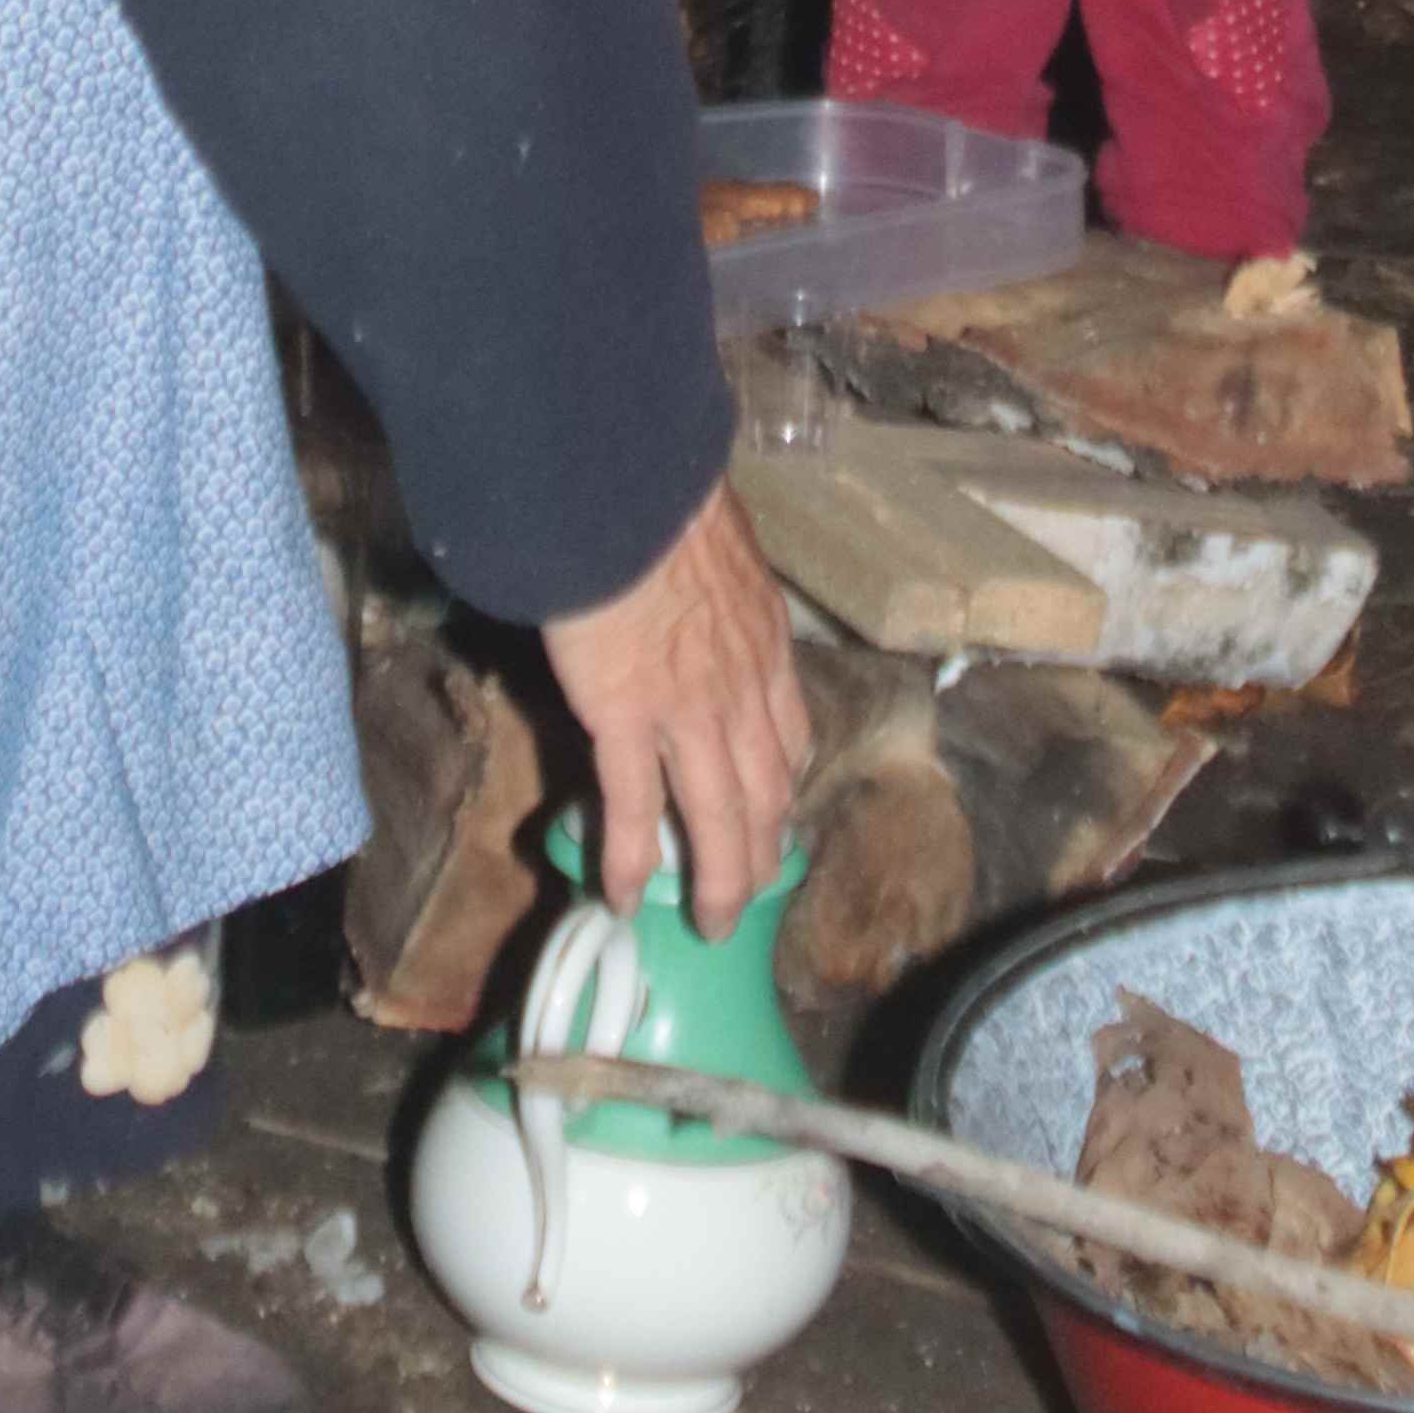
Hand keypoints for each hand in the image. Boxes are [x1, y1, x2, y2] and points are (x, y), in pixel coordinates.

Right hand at [538, 472, 809, 929]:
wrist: (630, 490)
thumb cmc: (661, 499)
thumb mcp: (715, 542)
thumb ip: (714, 577)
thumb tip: (689, 570)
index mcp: (764, 642)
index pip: (789, 734)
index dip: (784, 784)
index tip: (778, 812)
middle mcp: (743, 688)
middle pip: (767, 793)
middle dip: (764, 852)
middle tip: (752, 893)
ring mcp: (690, 710)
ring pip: (719, 817)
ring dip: (719, 879)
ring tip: (710, 922)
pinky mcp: (628, 717)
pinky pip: (635, 808)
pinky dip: (633, 862)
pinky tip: (625, 898)